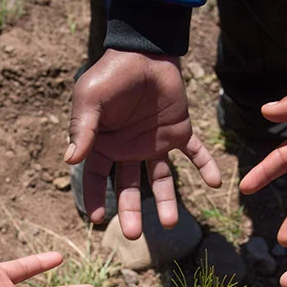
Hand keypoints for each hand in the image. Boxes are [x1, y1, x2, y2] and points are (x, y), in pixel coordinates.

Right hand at [65, 49, 221, 239]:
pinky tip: (215, 183)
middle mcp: (130, 150)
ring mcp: (155, 143)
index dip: (96, 198)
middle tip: (133, 236)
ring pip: (163, 179)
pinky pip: (195, 153)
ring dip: (168, 201)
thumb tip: (71, 161)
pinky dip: (207, 166)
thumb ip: (83, 129)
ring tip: (171, 224)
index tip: (98, 219)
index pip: (97, 178)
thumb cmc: (110, 74)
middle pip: (130, 188)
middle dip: (131, 212)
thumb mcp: (90, 99)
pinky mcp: (180, 131)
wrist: (144, 50)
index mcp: (104, 144)